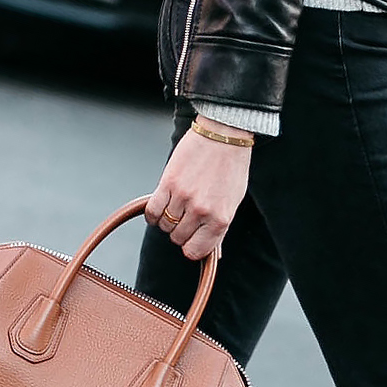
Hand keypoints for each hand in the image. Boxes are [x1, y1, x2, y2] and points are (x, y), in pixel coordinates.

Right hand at [146, 119, 252, 260]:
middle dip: (179, 231)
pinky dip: (153, 214)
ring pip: (164, 225)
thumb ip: (219, 226)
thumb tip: (209, 248)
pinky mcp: (168, 183)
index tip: (190, 240)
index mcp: (221, 219)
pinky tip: (159, 208)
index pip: (196, 251)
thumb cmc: (231, 167)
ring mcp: (184, 197)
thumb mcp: (233, 202)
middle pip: (177, 238)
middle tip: (185, 218)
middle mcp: (202, 211)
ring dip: (167, 220)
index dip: (191, 247)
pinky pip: (152, 211)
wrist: (224, 136)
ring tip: (176, 207)